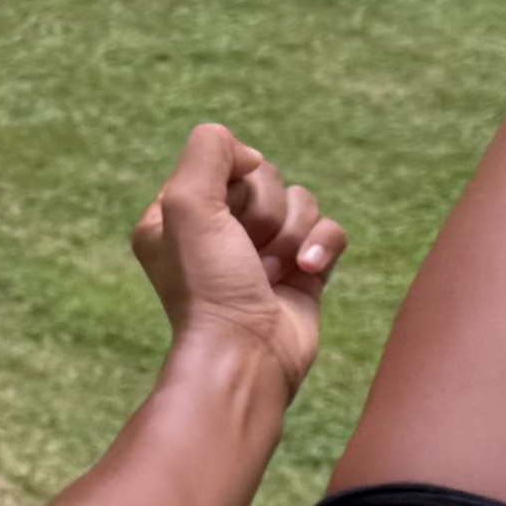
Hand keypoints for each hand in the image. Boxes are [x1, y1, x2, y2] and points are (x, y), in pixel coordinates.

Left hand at [131, 121, 343, 393]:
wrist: (247, 355)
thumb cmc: (209, 286)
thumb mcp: (187, 203)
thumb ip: (208, 149)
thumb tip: (248, 156)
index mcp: (177, 214)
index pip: (223, 161)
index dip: (233, 182)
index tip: (223, 215)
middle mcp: (218, 230)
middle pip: (266, 178)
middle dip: (264, 211)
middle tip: (247, 250)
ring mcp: (262, 251)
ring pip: (301, 201)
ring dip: (290, 233)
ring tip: (270, 271)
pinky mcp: (303, 270)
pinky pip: (329, 228)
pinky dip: (321, 246)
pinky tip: (304, 272)